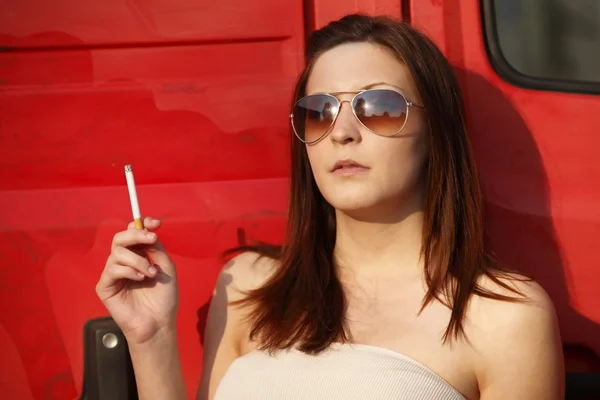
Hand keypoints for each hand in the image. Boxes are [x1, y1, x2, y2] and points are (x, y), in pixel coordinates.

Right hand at [96, 217, 178, 344]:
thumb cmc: (164, 298)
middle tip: (152, 239)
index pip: (133, 233)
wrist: (159, 323)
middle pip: (120, 238)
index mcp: (137, 256)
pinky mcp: (104, 287)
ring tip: (150, 273)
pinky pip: (112, 269)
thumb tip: (147, 232)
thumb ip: (156, 249)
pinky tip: (140, 280)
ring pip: (118, 253)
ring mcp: (112, 274)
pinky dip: (129, 271)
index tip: (157, 223)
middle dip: (137, 235)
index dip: (142, 224)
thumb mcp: (166, 268)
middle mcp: (123, 262)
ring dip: (138, 260)